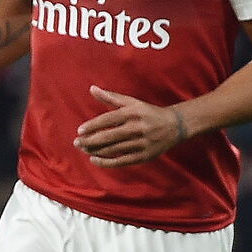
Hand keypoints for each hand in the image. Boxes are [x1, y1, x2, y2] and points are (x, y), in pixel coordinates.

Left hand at [73, 85, 187, 167]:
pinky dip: (107, 162)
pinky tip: (94, 159)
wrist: (174, 126)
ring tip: (83, 149)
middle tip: (76, 142)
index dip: (93, 125)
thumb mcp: (131, 102)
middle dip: (91, 140)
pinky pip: (122, 161)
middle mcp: (137, 128)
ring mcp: (141, 143)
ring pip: (114, 149)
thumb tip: (91, 88)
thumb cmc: (147, 112)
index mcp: (132, 113)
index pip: (108, 120)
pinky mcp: (144, 156)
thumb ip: (110, 97)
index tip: (79, 130)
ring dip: (96, 150)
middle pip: (109, 136)